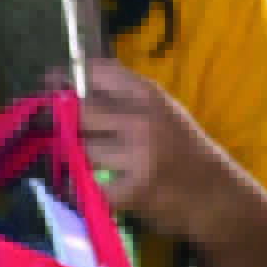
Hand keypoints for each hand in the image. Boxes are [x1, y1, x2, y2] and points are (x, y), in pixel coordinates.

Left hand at [71, 63, 250, 241]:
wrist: (217, 195)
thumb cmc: (180, 150)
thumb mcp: (158, 111)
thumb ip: (116, 97)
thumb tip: (55, 81)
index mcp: (148, 93)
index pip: (94, 70)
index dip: (66, 79)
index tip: (48, 89)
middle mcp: (143, 118)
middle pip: (80, 111)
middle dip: (64, 124)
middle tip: (64, 134)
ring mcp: (140, 155)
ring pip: (82, 150)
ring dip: (77, 160)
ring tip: (91, 165)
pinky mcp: (135, 190)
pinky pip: (89, 187)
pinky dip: (83, 191)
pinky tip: (92, 191)